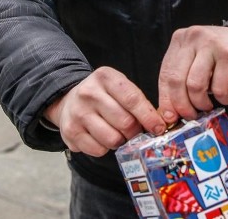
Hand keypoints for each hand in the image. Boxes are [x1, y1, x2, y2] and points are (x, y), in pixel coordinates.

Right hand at [43, 67, 165, 156]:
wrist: (69, 100)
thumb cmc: (102, 95)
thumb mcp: (118, 87)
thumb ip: (137, 101)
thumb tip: (158, 125)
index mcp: (105, 77)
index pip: (132, 99)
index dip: (149, 117)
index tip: (159, 128)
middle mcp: (89, 93)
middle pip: (125, 122)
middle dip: (136, 132)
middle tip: (136, 132)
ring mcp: (77, 113)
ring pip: (112, 139)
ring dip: (121, 141)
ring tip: (117, 134)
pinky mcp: (70, 132)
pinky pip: (98, 150)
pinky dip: (105, 148)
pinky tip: (102, 137)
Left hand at [157, 26, 227, 122]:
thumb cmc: (227, 57)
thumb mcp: (200, 62)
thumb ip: (183, 80)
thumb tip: (169, 113)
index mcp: (182, 39)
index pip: (166, 74)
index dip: (166, 99)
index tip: (170, 117)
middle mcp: (195, 38)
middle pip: (177, 81)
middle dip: (183, 106)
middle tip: (191, 116)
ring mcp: (213, 45)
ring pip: (195, 86)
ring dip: (202, 103)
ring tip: (210, 105)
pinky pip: (220, 89)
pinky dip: (225, 99)